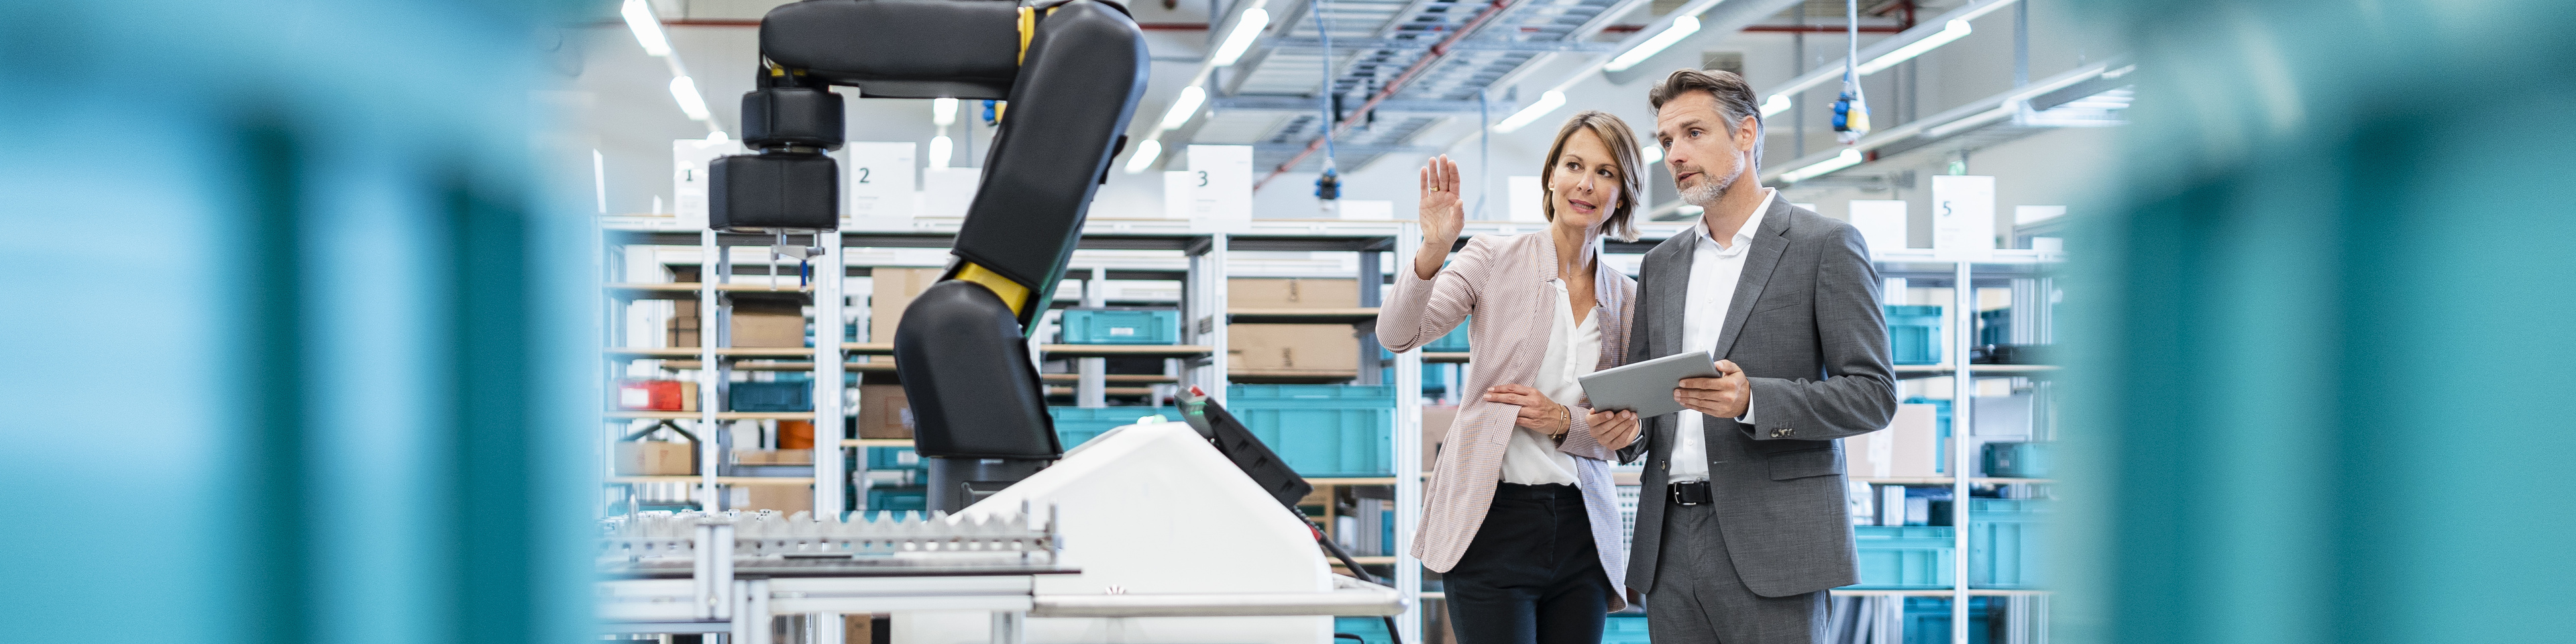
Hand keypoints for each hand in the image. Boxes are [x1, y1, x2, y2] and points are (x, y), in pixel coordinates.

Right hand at [1414, 155, 1465, 278]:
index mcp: (1454, 198)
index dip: (1453, 172)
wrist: (1437, 241)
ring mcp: (1434, 198)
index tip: (1452, 162)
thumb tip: (1460, 201)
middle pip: (1444, 178)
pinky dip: (1423, 180)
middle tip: (1443, 156)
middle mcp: (1444, 195)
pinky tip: (1423, 170)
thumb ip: (1459, 212)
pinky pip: (1423, 189)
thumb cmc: (1450, 232)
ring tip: (1432, 159)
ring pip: (1433, 181)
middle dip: (1443, 168)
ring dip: (1433, 171)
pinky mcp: (1424, 202)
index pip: (1454, 182)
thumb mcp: (1457, 224)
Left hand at [1482, 384, 1568, 435]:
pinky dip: (1509, 419)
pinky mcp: (1533, 423)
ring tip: (1491, 407)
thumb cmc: (1546, 406)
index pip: (1513, 388)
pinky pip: (1518, 421)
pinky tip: (1501, 418)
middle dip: (1497, 397)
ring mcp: (1533, 412)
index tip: (1491, 389)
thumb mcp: (1536, 396)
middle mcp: (1533, 401)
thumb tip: (1504, 394)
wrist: (1560, 418)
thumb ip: (1522, 394)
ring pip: (1513, 409)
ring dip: (1501, 408)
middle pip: (1511, 397)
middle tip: (1486, 396)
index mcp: (1533, 392)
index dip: (1501, 388)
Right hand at [1589, 409, 1639, 450]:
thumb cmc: (1611, 414)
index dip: (1601, 417)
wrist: (1617, 425)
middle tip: (1627, 413)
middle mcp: (1594, 432)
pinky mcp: (1612, 446)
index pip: (1592, 420)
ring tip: (1633, 417)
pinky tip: (1632, 424)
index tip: (1611, 413)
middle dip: (1618, 419)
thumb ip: (1606, 406)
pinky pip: (1621, 439)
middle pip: (1605, 427)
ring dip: (1625, 424)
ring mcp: (1603, 440)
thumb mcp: (1606, 408)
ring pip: (1614, 433)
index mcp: (1590, 421)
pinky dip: (1628, 430)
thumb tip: (1611, 403)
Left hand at [1674, 359, 1749, 418]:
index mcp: (1729, 385)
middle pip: (1701, 394)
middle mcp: (1726, 397)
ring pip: (1701, 403)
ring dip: (1687, 400)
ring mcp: (1722, 407)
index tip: (1682, 382)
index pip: (1707, 383)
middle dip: (1686, 392)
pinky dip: (1692, 407)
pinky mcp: (1719, 413)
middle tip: (1676, 390)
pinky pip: (1703, 410)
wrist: (1748, 400)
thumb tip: (1715, 364)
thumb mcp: (1736, 370)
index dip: (1692, 383)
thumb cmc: (1738, 383)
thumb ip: (1726, 364)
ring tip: (1677, 396)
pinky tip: (1685, 403)